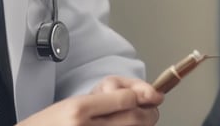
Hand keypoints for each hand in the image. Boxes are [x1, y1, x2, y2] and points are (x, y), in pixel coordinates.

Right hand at [16, 76, 163, 125]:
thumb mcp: (70, 106)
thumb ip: (102, 101)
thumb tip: (136, 97)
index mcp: (77, 110)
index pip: (125, 100)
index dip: (139, 97)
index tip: (142, 98)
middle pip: (134, 118)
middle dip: (148, 113)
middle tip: (150, 110)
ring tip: (138, 121)